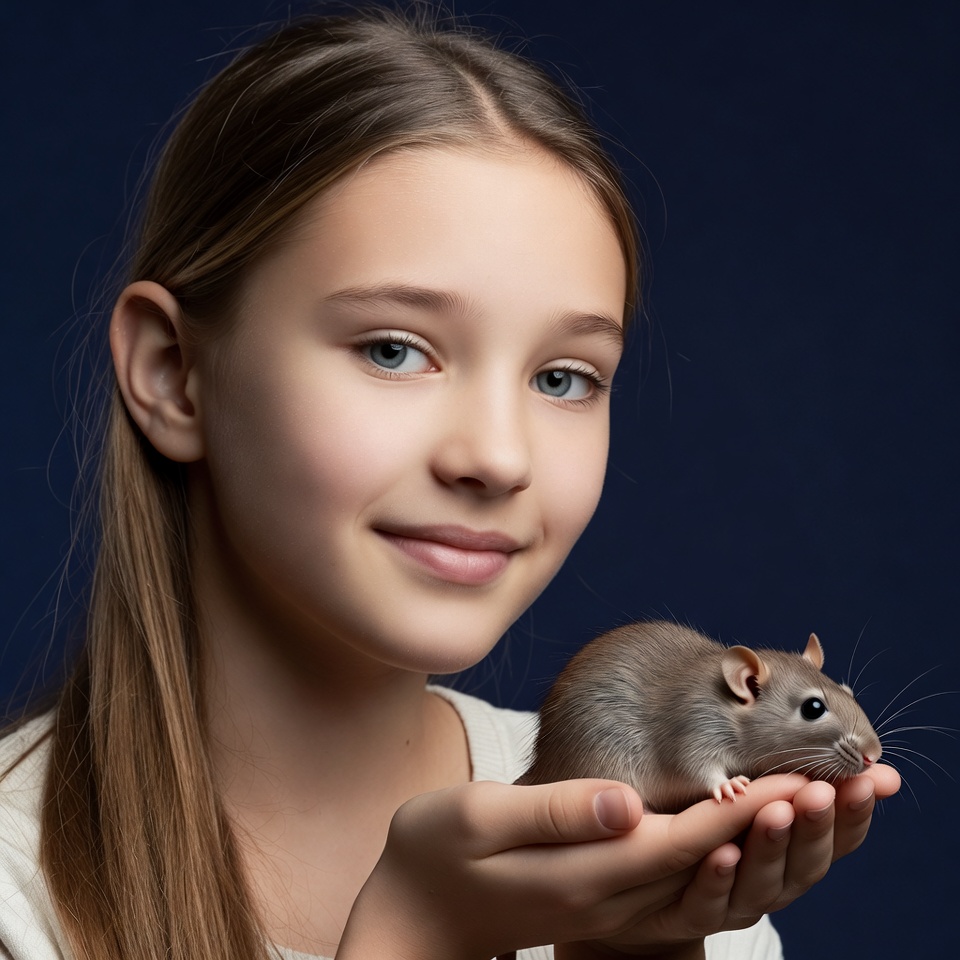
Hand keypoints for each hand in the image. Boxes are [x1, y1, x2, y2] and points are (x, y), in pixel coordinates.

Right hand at [336, 772, 856, 959]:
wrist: (415, 917)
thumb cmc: (435, 853)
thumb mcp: (481, 819)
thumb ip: (557, 811)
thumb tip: (626, 800)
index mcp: (584, 872)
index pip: (683, 839)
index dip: (741, 809)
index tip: (793, 779)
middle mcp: (606, 897)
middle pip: (704, 862)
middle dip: (765, 824)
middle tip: (821, 786)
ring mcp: (604, 907)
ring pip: (695, 876)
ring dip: (749, 840)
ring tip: (794, 804)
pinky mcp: (596, 901)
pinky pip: (669, 884)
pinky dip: (711, 856)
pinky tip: (725, 834)